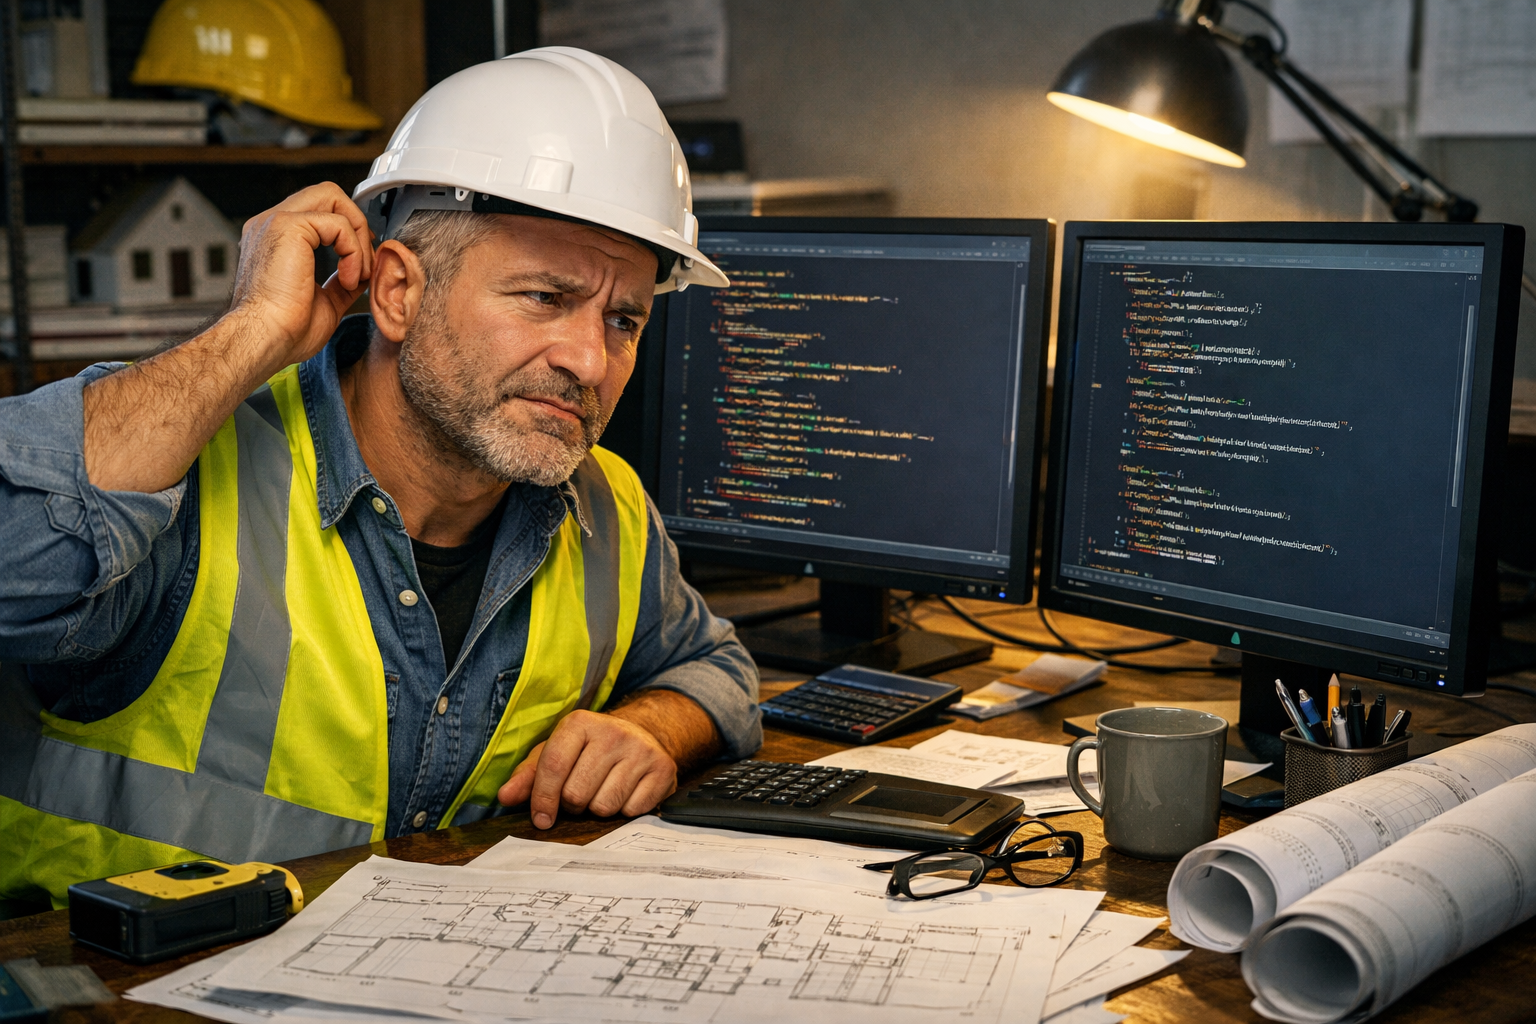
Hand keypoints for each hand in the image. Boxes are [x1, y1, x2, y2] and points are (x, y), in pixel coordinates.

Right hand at [227, 182, 374, 368]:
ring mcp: (276, 221)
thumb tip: (363, 273)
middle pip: (327, 194)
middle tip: (364, 262)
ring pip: (333, 197)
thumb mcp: (324, 302)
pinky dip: (354, 252)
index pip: (319, 211)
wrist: (264, 340)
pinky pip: (339, 224)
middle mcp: (270, 224)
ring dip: (357, 237)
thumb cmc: (284, 331)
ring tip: (357, 274)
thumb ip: (342, 281)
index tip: (361, 263)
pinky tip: (348, 279)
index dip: (348, 230)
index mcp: (275, 240)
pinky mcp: (287, 226)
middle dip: (356, 223)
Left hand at [497, 710, 678, 827]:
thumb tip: (505, 797)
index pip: (553, 767)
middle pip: (577, 794)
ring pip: (605, 807)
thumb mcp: (556, 753)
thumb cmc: (589, 750)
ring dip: (599, 809)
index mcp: (580, 723)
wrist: (642, 736)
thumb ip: (527, 775)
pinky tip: (626, 793)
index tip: (541, 819)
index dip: (542, 799)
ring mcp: (642, 750)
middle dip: (573, 804)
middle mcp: (613, 732)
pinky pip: (632, 811)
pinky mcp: (664, 769)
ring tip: (602, 792)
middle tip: (580, 795)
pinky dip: (625, 811)